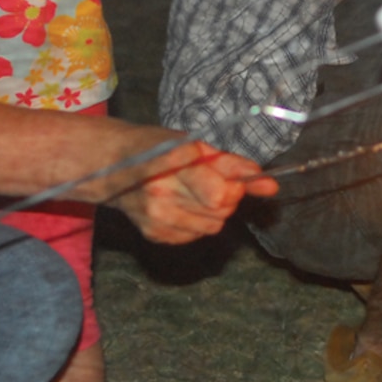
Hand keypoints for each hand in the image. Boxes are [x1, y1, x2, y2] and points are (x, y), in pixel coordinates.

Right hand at [107, 130, 277, 243]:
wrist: (111, 164)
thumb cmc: (156, 147)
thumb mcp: (194, 145)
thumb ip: (233, 165)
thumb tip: (270, 186)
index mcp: (172, 162)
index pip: (219, 195)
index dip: (236, 188)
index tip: (238, 180)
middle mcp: (161, 192)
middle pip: (221, 210)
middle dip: (227, 197)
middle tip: (214, 182)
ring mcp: (155, 216)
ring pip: (212, 227)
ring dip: (214, 212)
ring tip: (196, 194)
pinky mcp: (153, 234)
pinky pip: (195, 236)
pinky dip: (197, 223)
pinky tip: (182, 206)